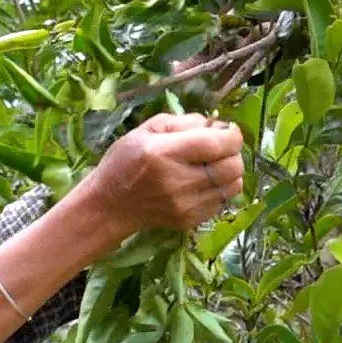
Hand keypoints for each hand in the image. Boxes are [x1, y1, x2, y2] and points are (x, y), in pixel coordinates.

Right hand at [76, 113, 245, 236]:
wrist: (108, 206)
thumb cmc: (124, 162)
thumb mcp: (145, 131)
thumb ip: (183, 122)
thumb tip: (215, 125)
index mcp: (164, 153)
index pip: (219, 143)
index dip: (231, 135)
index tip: (225, 131)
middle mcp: (178, 181)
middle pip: (233, 166)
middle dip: (232, 153)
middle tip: (217, 150)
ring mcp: (185, 204)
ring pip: (233, 185)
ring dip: (228, 173)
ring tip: (211, 167)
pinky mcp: (189, 220)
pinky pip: (223, 201)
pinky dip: (219, 189)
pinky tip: (200, 185)